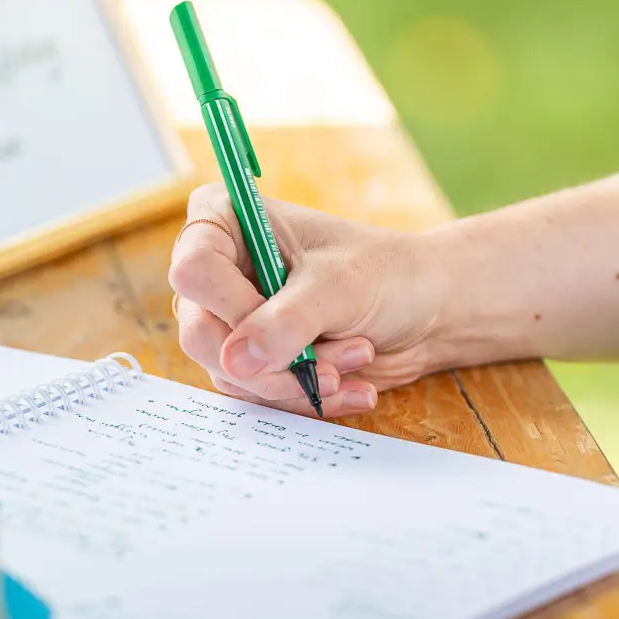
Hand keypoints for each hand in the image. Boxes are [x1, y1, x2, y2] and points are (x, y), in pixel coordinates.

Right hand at [168, 183, 448, 416]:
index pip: (194, 272)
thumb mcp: (339, 288)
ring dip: (300, 380)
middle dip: (276, 359)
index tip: (291, 322)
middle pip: (202, 334)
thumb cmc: (383, 273)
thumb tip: (235, 361)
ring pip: (232, 373)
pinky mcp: (252, 360)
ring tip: (359, 357)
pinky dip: (307, 397)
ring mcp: (231, 319)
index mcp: (224, 221)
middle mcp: (218, 271)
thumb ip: (286, 322)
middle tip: (339, 360)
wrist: (423, 309)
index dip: (234, 307)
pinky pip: (257, 394)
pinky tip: (354, 387)